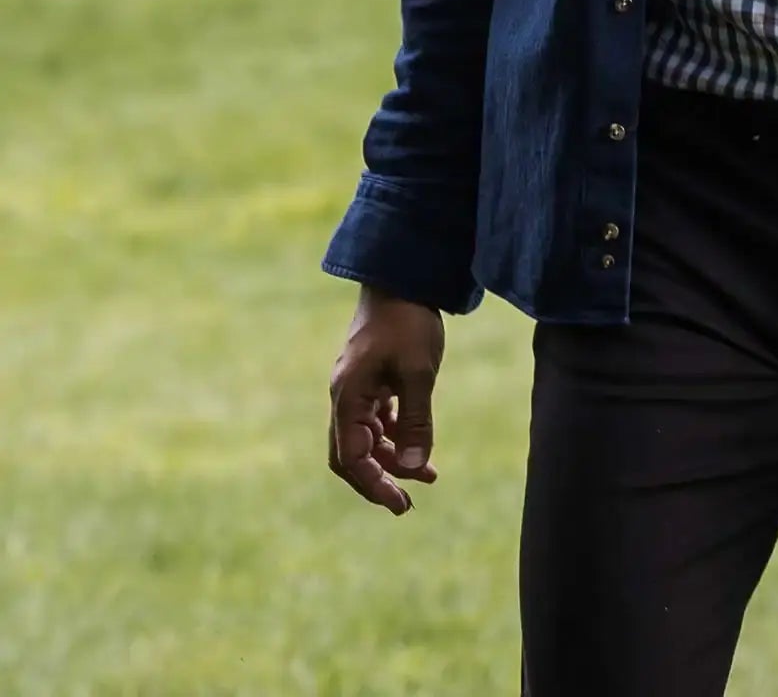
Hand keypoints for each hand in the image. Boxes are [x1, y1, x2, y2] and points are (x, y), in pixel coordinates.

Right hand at [328, 285, 445, 515]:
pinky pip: (377, 418)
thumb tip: (416, 467)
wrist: (403, 277)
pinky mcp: (371, 377)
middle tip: (406, 504)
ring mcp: (357, 387)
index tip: (401, 504)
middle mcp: (345, 396)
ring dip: (392, 457)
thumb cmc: (409, 322)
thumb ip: (416, 420)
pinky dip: (395, 434)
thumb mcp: (419, 373)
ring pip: (366, 437)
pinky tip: (418, 445)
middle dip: (378, 480)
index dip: (374, 486)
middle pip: (351, 454)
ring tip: (427, 476)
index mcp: (348, 397)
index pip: (351, 459)